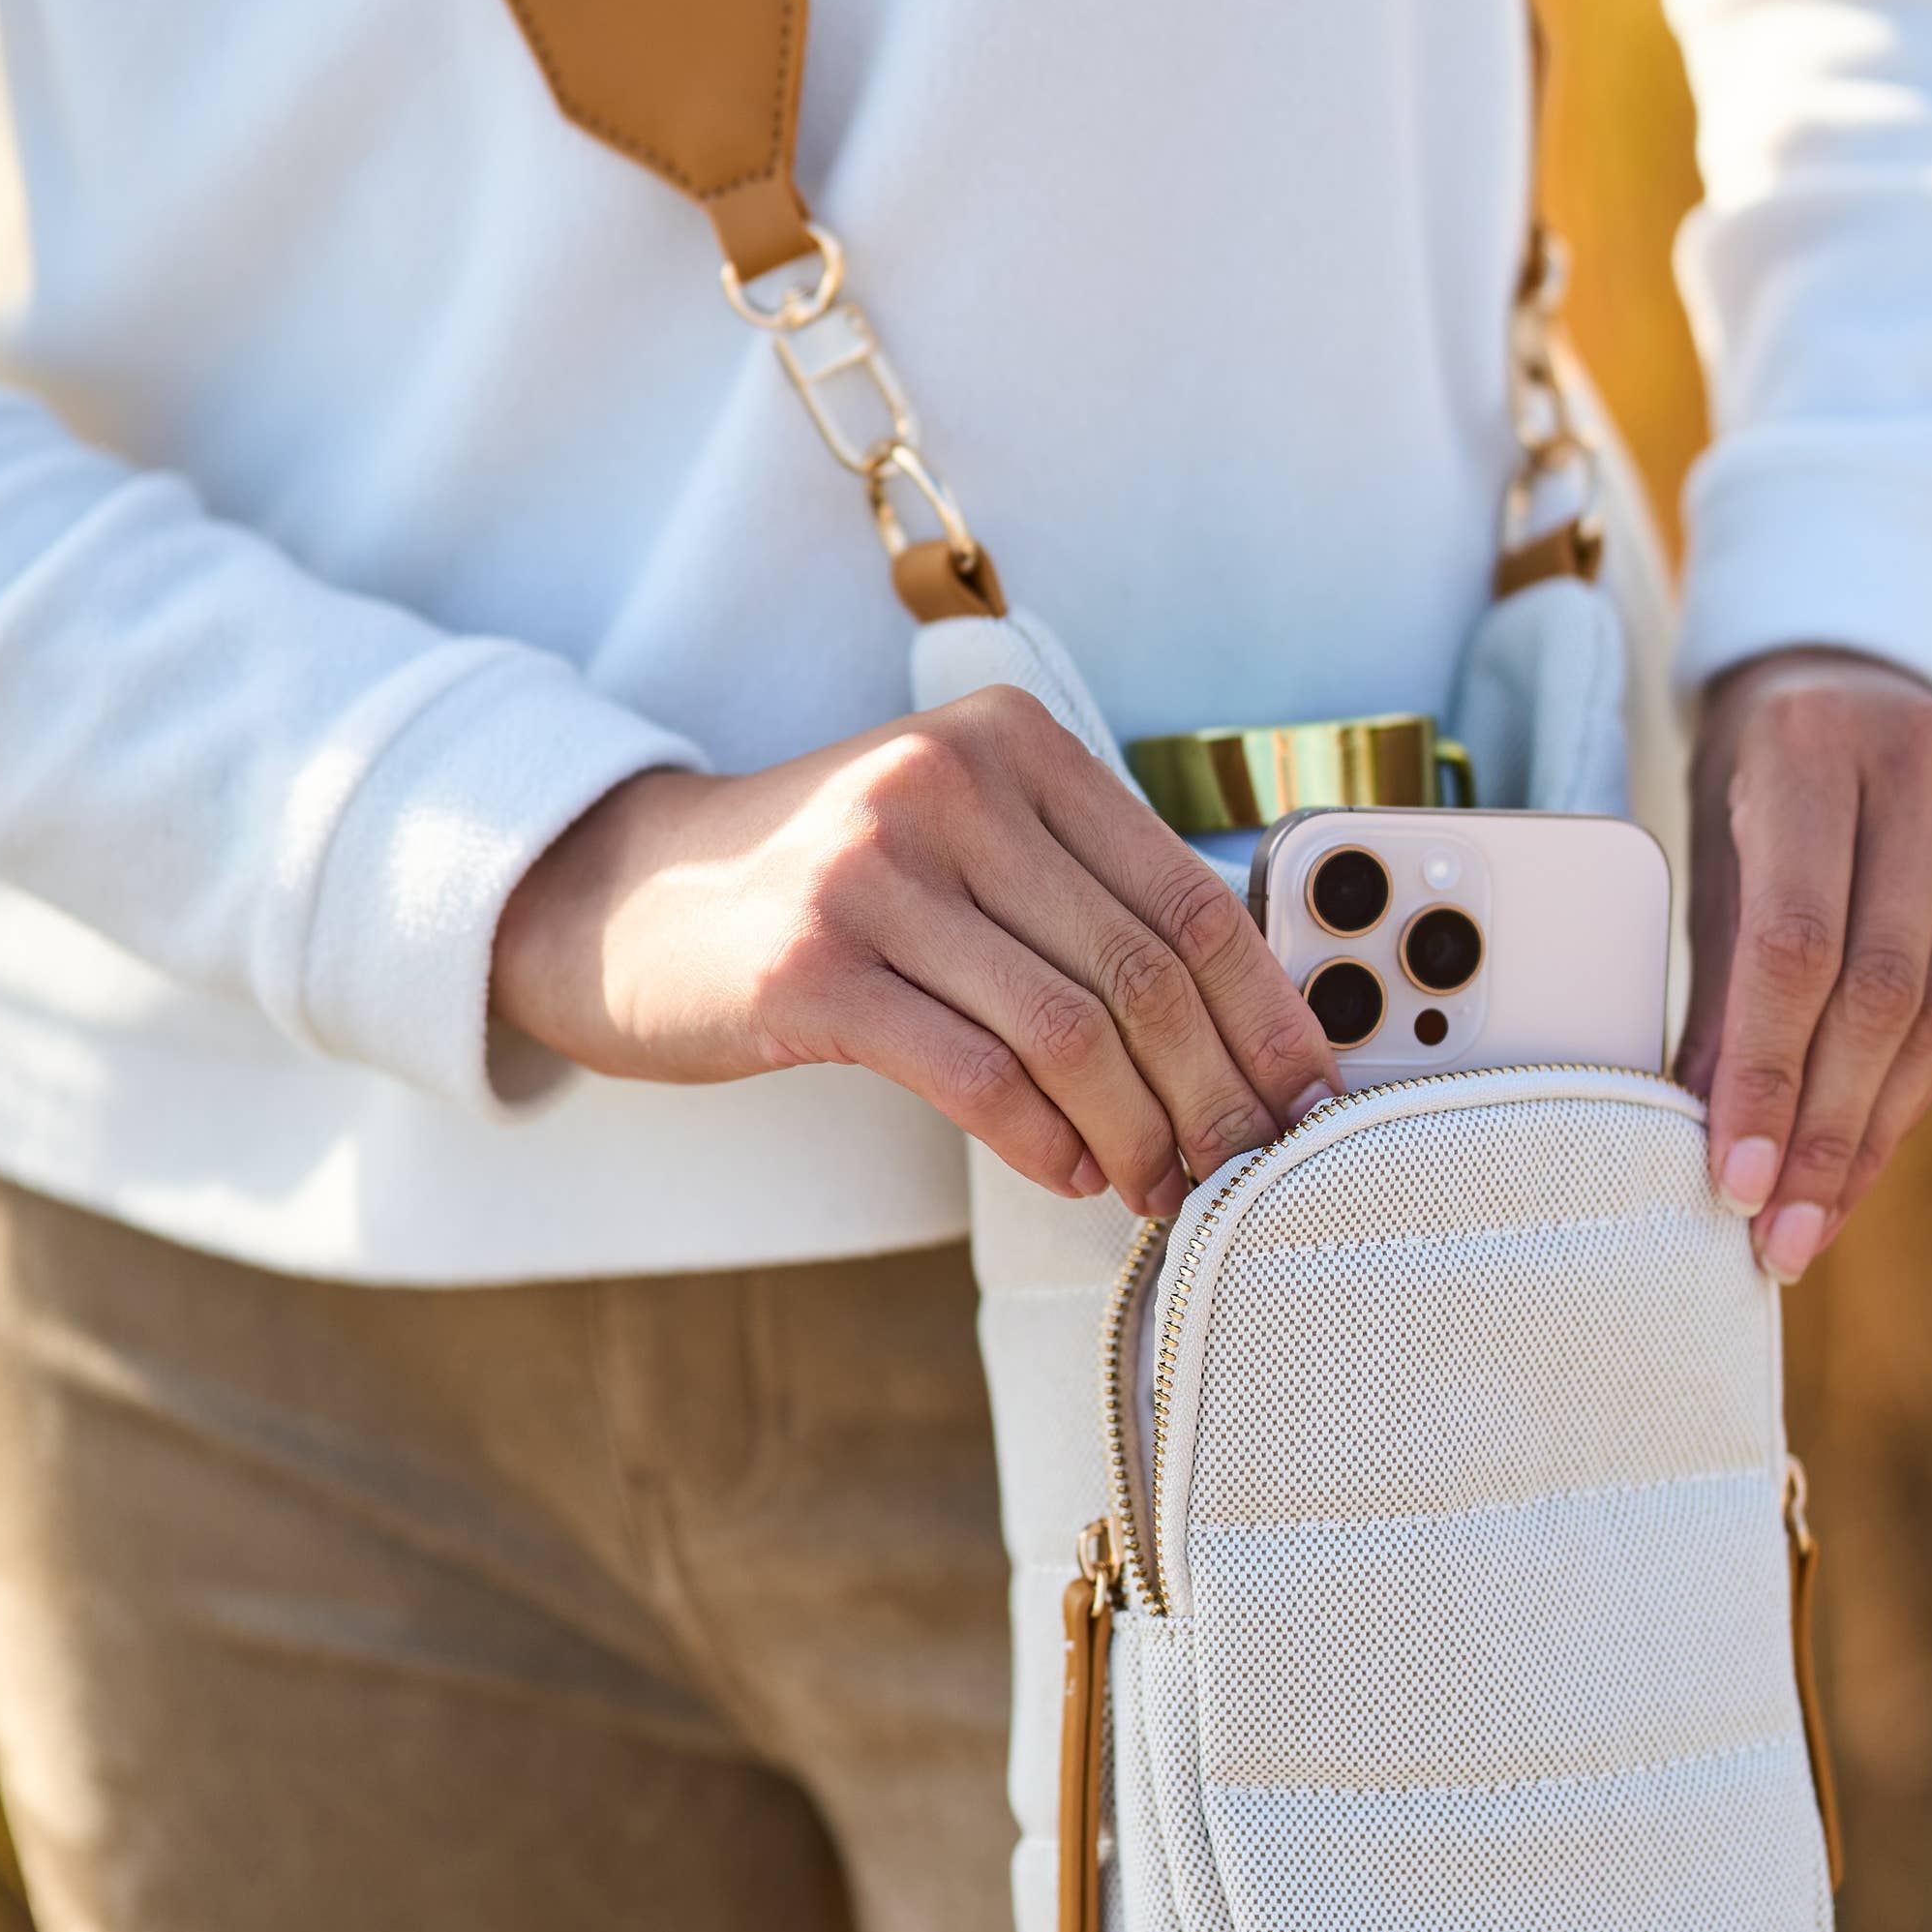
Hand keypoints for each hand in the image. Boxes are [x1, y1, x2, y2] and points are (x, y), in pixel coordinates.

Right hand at [491, 688, 1338, 1226]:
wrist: (623, 896)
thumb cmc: (822, 890)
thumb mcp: (957, 842)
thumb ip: (1079, 897)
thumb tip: (1239, 1028)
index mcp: (1011, 744)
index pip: (1187, 893)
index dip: (1268, 1011)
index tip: (1309, 1094)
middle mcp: (947, 784)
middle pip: (1141, 969)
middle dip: (1215, 1092)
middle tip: (1245, 1168)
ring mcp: (873, 870)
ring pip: (1070, 1031)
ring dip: (1137, 1132)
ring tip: (1158, 1187)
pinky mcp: (811, 965)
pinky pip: (976, 1073)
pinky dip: (1043, 1140)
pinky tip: (1069, 1171)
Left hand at [1677, 645, 1931, 1280]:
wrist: (1859, 688)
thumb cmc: (1764, 793)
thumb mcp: (1718, 859)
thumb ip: (1717, 989)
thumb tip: (1712, 1144)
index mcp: (1811, 744)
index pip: (1793, 945)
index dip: (1765, 1075)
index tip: (1735, 1184)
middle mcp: (1927, 758)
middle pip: (1879, 991)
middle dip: (1826, 1130)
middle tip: (1779, 1236)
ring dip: (1876, 1128)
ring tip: (1818, 1217)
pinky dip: (1925, 1083)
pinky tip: (1875, 1143)